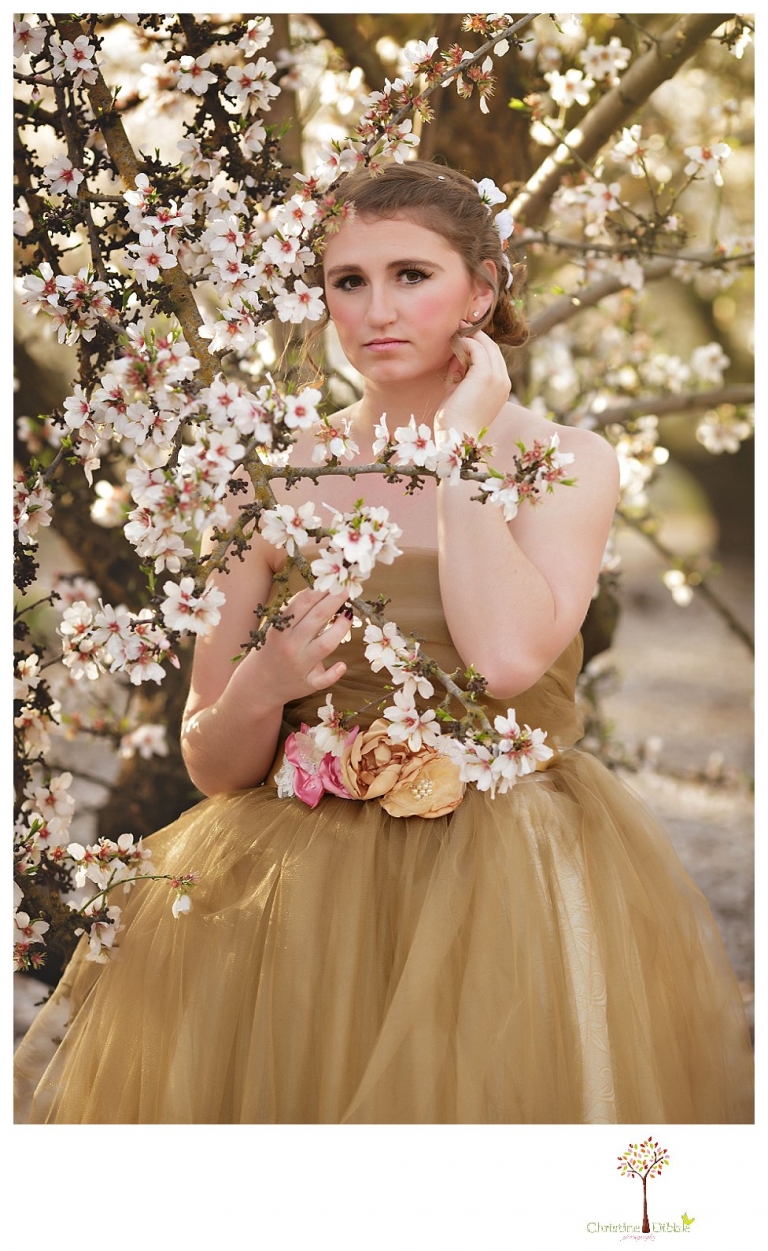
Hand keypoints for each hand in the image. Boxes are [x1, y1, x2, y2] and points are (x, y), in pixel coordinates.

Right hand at [233, 585, 351, 708]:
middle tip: (346, 589)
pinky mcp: (307, 683)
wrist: (259, 683)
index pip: (302, 603)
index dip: (319, 590)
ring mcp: (300, 665)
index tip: (333, 582)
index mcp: (280, 629)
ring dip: (340, 629)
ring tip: (349, 615)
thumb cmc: (273, 650)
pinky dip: (333, 673)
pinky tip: (342, 665)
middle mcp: (290, 645)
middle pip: (317, 619)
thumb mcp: (276, 629)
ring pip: (325, 645)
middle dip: (334, 601)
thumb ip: (295, 614)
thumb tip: (322, 591)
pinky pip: (323, 679)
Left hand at [435, 328, 510, 439]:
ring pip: (487, 346)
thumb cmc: (454, 420)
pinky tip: (456, 341)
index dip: (480, 346)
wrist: (456, 437)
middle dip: (477, 336)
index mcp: (500, 389)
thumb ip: (460, 373)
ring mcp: (497, 378)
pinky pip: (478, 350)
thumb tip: (456, 354)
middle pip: (493, 350)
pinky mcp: (486, 375)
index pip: (494, 360)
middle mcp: (503, 382)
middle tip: (461, 326)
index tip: (465, 337)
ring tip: (457, 329)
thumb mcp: (458, 392)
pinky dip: (467, 342)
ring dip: (472, 336)